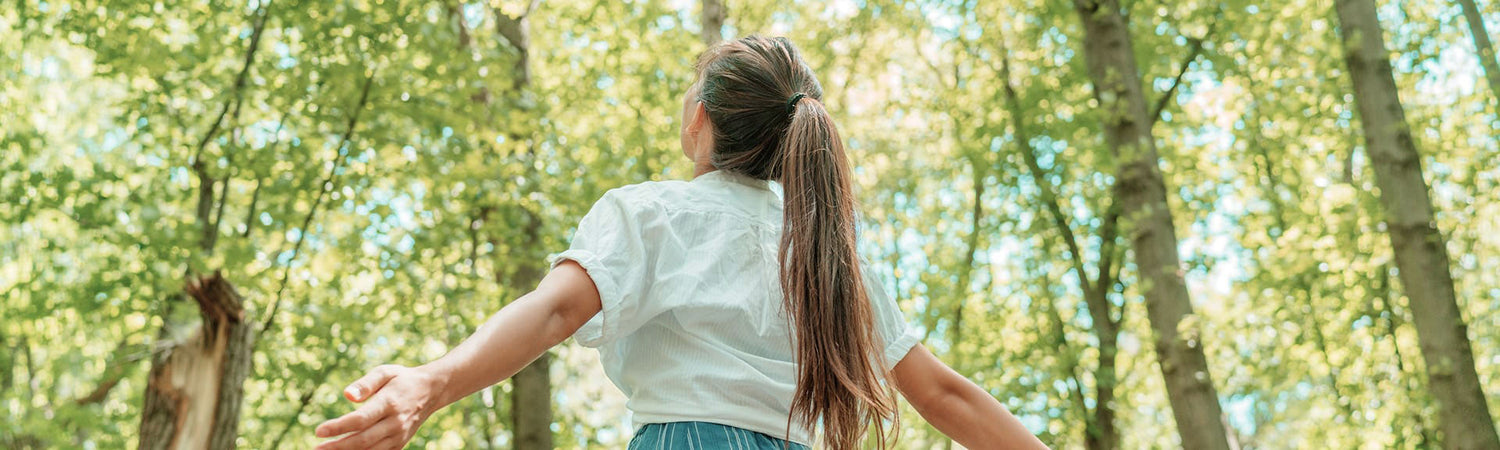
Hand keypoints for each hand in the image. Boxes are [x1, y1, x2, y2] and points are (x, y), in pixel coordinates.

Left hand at [315, 364, 444, 449]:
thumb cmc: (401, 379)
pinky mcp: (400, 444)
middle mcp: (396, 422)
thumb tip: (346, 395)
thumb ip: (365, 383)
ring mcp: (399, 435)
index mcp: (390, 402)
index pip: (360, 419)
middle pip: (363, 439)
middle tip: (318, 448)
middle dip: (338, 446)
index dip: (339, 427)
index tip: (319, 431)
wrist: (431, 391)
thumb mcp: (385, 372)